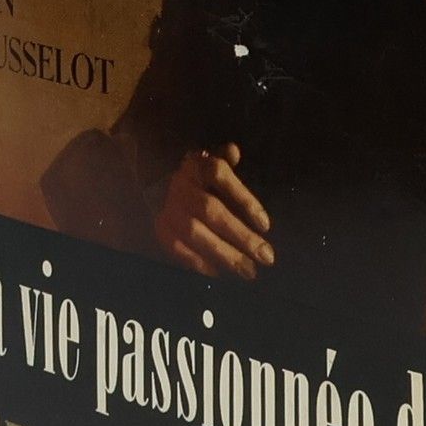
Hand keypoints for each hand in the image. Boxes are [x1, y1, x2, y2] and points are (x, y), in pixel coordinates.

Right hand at [155, 144, 273, 279]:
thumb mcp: (211, 162)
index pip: (220, 175)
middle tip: (266, 256)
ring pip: (196, 233)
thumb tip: (234, 150)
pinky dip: (199, 263)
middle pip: (212, 211)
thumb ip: (225, 159)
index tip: (266, 225)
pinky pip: (179, 249)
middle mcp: (181, 186)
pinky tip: (220, 274)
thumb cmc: (199, 178)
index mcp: (197, 165)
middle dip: (241, 236)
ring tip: (249, 271)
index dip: (244, 199)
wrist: (158, 186)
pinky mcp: (161, 229)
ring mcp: (169, 209)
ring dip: (224, 254)